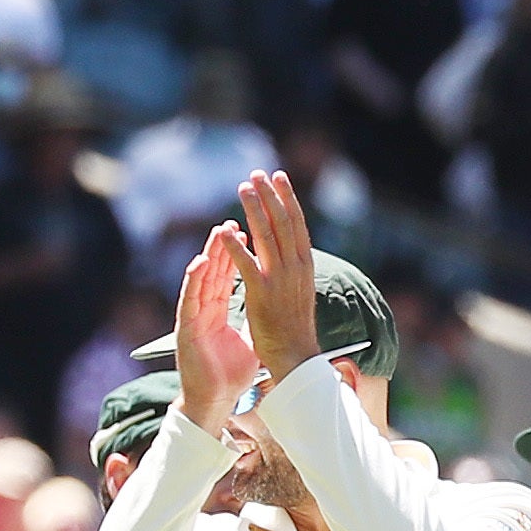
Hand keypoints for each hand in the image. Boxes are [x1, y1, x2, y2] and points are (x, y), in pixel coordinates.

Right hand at [171, 221, 256, 431]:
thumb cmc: (229, 374)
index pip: (231, 275)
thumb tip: (272, 311)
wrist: (213, 400)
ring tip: (219, 231)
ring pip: (201, 279)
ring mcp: (195, 316)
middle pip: (216, 271)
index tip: (252, 230)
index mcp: (220, 310)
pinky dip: (195, 281)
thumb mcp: (247, 341)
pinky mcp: (186, 328)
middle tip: (235, 219)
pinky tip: (200, 263)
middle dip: (226, 244)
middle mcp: (206, 309)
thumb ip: (254, 322)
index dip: (240, 254)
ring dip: (210, 254)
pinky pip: (190, 300)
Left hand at [225, 170, 321, 374]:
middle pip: (283, 223)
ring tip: (244, 188)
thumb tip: (289, 249)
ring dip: (255, 209)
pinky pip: (247, 265)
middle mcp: (295, 268)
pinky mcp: (262, 294)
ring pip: (267, 236)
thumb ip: (294, 268)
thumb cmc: (294, 328)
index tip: (279, 178)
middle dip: (270, 195)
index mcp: (304, 266)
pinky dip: (236, 247)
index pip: (297, 224)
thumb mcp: (300, 291)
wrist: (296, 357)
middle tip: (258, 173)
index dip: (288, 199)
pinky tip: (225, 230)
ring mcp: (280, 280)